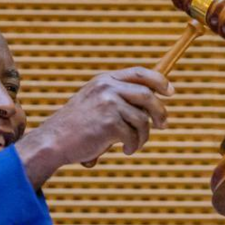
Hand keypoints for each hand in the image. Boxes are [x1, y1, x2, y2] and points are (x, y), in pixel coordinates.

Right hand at [16, 67, 171, 185]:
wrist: (54, 141)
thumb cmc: (76, 127)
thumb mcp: (95, 103)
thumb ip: (118, 99)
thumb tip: (151, 105)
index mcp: (105, 80)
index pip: (139, 73)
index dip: (159, 81)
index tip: (170, 91)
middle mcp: (107, 87)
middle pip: (148, 96)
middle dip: (160, 112)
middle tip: (163, 125)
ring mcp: (108, 104)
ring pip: (143, 120)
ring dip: (143, 136)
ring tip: (133, 145)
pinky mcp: (110, 122)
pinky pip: (134, 135)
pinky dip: (133, 145)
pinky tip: (126, 150)